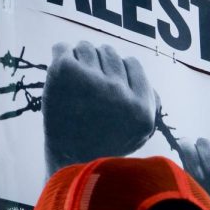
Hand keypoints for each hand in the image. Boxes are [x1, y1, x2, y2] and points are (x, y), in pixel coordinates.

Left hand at [42, 42, 157, 174]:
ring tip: (72, 83)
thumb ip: (150, 105)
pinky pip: (63, 48)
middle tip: (86, 87)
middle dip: (98, 65)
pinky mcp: (67, 72)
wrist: (67, 163)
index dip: (118, 73)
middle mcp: (119, 91)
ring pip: (86, 47)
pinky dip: (59, 57)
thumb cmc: (103, 147)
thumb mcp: (139, 133)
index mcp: (140, 105)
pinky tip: (60, 76)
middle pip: (108, 51)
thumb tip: (146, 81)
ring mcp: (92, 80)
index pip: (132, 63)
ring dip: (78, 61)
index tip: (106, 87)